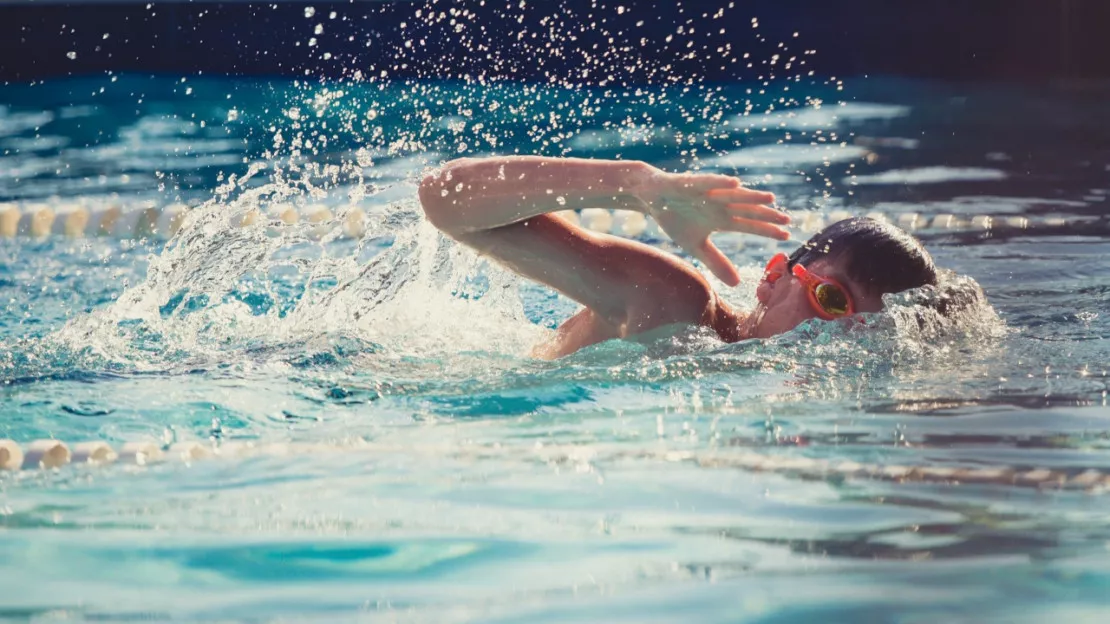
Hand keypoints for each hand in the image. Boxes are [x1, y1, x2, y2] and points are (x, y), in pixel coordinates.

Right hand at [631, 167, 789, 285]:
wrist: (651, 197)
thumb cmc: (675, 218)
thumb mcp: (696, 245)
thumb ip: (716, 261)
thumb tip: (737, 283)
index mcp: (722, 219)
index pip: (749, 225)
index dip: (767, 230)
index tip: (786, 236)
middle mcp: (720, 204)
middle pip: (747, 210)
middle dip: (766, 215)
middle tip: (788, 220)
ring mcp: (708, 192)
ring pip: (733, 195)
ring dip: (751, 197)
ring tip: (770, 199)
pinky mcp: (692, 183)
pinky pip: (709, 182)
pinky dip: (721, 182)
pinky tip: (735, 183)